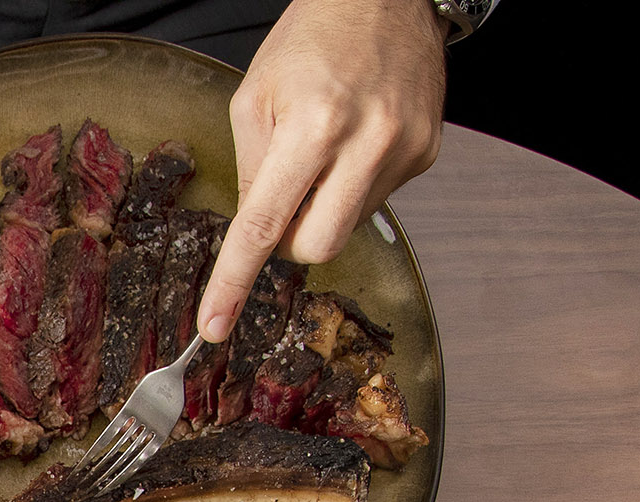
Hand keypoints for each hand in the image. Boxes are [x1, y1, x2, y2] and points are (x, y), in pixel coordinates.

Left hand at [199, 0, 445, 340]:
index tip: (213, 324)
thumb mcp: (255, 98)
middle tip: (285, 199)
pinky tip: (354, 142)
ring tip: (325, 151)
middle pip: (317, 246)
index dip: (234, 281)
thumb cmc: (313, 38)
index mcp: (313, 126)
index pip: (265, 225)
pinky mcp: (426, 152)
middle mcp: (366, 141)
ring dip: (324, 207)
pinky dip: (353, 186)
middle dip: (291, 241)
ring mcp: (404, 150)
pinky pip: (376, 199)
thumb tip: (254, 233)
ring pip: (348, 226)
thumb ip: (251, 172)